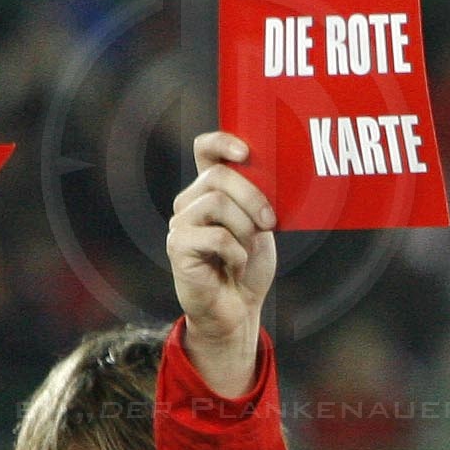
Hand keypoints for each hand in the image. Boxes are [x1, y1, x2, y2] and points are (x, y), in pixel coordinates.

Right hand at [168, 131, 276, 399]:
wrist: (237, 308)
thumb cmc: (249, 265)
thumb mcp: (262, 226)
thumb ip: (259, 200)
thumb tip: (273, 174)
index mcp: (210, 190)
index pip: (205, 149)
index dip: (222, 141)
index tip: (246, 153)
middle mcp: (190, 201)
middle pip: (219, 176)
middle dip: (254, 197)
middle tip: (270, 224)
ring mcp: (180, 223)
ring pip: (217, 203)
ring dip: (245, 228)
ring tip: (247, 249)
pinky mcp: (177, 247)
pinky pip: (216, 236)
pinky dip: (237, 252)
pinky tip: (234, 264)